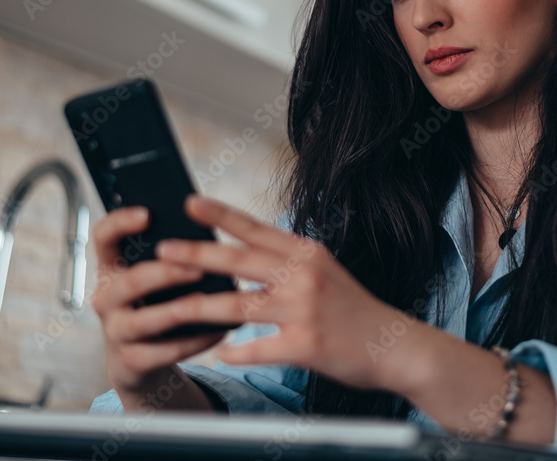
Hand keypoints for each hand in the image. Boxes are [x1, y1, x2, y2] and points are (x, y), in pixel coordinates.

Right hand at [90, 206, 226, 409]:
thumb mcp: (151, 280)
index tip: (148, 214)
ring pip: (144, 320)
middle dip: (165, 273)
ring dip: (178, 310)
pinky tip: (219, 331)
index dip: (120, 223)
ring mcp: (115, 330)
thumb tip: (207, 237)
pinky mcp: (131, 360)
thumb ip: (167, 258)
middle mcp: (106, 298)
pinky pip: (164, 351)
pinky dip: (194, 342)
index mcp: (112, 268)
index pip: (103, 237)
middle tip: (197, 267)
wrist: (139, 361)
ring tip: (206, 302)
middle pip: (130, 281)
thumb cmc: (154, 305)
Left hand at [154, 194, 422, 392]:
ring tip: (171, 308)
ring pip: (238, 306)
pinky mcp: (305, 344)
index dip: (220, 215)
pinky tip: (218, 353)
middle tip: (163, 249)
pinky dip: (235, 352)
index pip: (255, 229)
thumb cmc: (354, 308)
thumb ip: (287, 260)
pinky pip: (258, 347)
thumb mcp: (324, 270)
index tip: (189, 203)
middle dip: (196, 255)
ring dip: (200, 308)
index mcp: (306, 253)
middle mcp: (304, 275)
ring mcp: (303, 310)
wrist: (393, 344)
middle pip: (239, 262)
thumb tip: (243, 249)